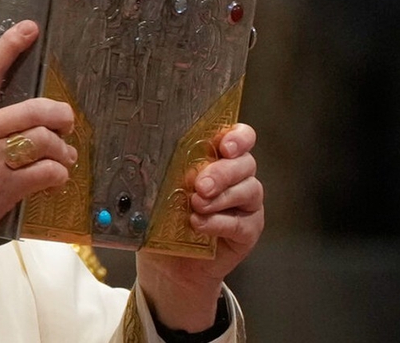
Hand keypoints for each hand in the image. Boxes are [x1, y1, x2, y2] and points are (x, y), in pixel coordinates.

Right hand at [0, 20, 76, 281]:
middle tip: (66, 122)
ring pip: (46, 140)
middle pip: (36, 109)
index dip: (11, 45)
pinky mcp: (3, 187)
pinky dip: (58, 174)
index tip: (30, 29)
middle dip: (61, 115)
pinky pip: (47, 172)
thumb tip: (6, 116)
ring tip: (63, 157)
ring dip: (63, 149)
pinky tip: (55, 178)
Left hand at [136, 123, 262, 331]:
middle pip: (245, 163)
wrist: (167, 262)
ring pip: (248, 190)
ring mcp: (246, 204)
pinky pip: (240, 223)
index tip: (225, 146)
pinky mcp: (247, 230)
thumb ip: (166, 172)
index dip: (238, 137)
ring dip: (220, 197)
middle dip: (222, 172)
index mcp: (218, 157)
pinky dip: (218, 222)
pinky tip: (198, 224)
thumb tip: (151, 157)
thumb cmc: (164, 218)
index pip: (240, 138)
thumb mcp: (160, 189)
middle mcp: (237, 177)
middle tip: (200, 185)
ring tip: (195, 205)